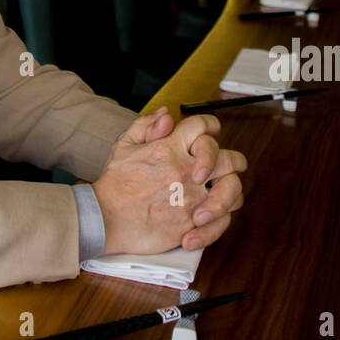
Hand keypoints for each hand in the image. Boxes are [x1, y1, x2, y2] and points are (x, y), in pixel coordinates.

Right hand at [93, 107, 245, 255]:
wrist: (106, 218)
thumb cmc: (114, 184)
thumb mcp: (125, 145)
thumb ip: (147, 126)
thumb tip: (167, 115)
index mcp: (171, 148)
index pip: (203, 126)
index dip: (211, 126)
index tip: (211, 133)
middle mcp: (186, 171)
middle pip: (230, 159)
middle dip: (233, 162)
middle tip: (226, 168)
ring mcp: (192, 198)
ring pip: (233, 190)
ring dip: (229, 193)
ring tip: (218, 198)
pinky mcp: (192, 223)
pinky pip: (221, 222)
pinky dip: (217, 224)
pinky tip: (203, 223)